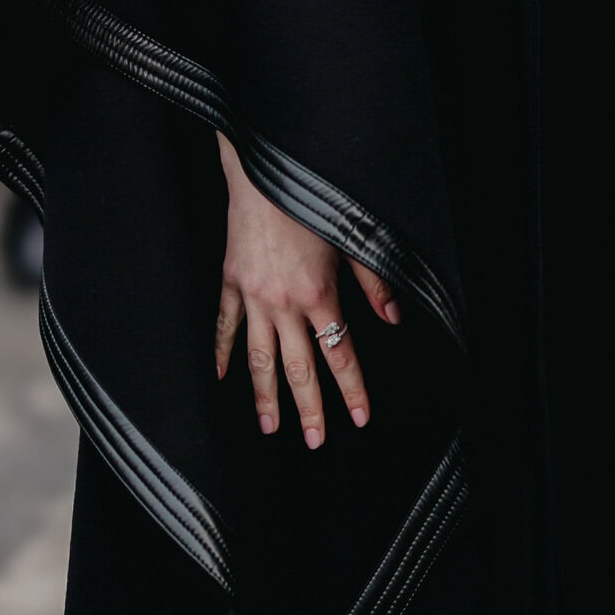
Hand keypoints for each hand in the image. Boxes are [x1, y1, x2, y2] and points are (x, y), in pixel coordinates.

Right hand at [213, 134, 400, 447]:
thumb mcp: (351, 240)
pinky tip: (221, 377)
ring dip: (265, 396)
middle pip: (298, 368)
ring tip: (269, 427)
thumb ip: (374, 284)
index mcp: (319, 295)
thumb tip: (393, 321)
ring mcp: (252, 296)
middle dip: (309, 409)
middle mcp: (284, 304)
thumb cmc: (310, 203)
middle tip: (315, 442)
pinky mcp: (229, 282)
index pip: (340, 355)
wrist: (263, 172)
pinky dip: (222, 352)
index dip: (352, 389)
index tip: (359, 418)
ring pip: (259, 358)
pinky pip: (224, 325)